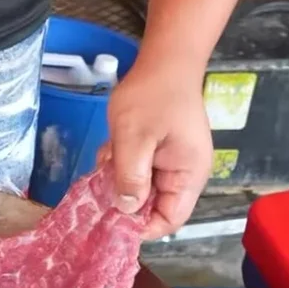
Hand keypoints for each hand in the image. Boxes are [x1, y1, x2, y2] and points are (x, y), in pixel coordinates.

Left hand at [99, 58, 212, 240]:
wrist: (165, 59)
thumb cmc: (153, 96)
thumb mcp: (135, 138)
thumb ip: (130, 176)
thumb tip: (125, 210)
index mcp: (188, 175)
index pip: (170, 220)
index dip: (142, 228)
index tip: (112, 222)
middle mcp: (184, 174)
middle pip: (152, 206)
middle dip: (124, 199)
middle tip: (100, 186)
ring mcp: (171, 162)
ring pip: (140, 188)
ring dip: (118, 178)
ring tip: (109, 157)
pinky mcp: (158, 151)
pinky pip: (136, 170)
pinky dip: (120, 163)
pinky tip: (111, 147)